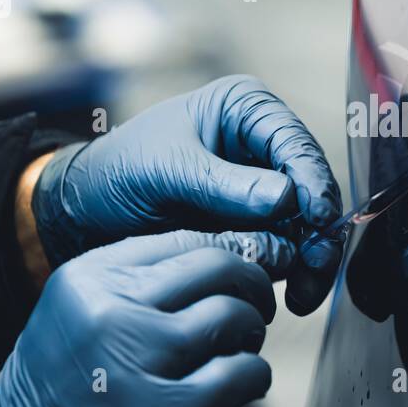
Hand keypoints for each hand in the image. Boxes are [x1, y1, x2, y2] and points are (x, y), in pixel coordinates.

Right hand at [0, 233, 278, 406]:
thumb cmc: (59, 396)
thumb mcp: (79, 317)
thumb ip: (139, 286)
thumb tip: (230, 259)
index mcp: (89, 278)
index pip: (184, 237)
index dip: (229, 252)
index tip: (244, 272)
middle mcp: (111, 309)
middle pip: (218, 266)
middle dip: (253, 284)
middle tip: (257, 309)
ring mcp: (139, 360)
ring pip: (234, 316)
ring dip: (252, 333)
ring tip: (241, 350)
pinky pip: (243, 372)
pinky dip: (255, 376)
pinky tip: (244, 386)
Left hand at [30, 75, 341, 312]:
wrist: (87, 212)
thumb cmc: (119, 171)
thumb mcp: (166, 170)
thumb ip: (224, 185)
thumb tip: (286, 199)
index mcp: (246, 111)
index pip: (295, 143)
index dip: (314, 182)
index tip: (319, 218)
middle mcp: (263, 146)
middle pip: (313, 187)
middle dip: (320, 231)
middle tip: (316, 267)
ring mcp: (263, 189)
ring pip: (309, 225)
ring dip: (311, 261)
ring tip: (302, 295)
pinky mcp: (257, 226)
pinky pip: (288, 249)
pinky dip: (292, 273)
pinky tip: (286, 294)